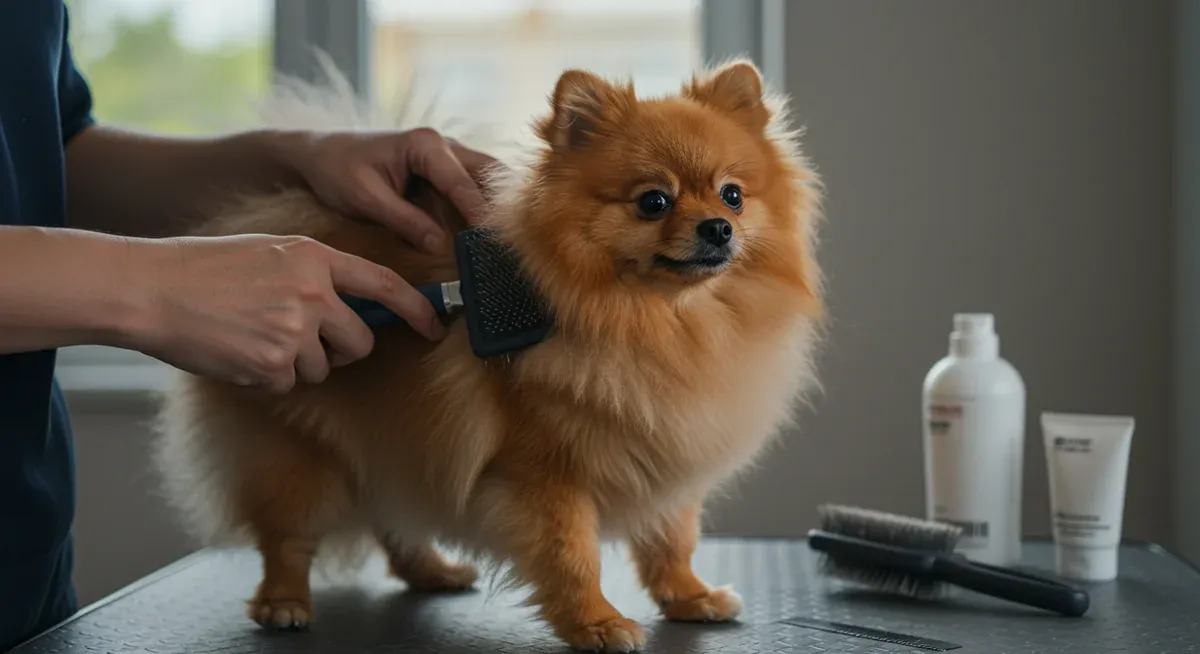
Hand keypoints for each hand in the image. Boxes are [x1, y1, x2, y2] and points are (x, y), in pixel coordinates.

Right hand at [133, 234, 443, 393]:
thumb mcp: (271, 252)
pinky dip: (267, 374)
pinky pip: (288, 381)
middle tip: (308, 340)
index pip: (384, 285)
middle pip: (360, 339)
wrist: (152, 289)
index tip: (434, 325)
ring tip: (255, 336)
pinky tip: (238, 350)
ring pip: (323, 366)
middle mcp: (313, 292)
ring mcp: (294, 329)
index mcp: (314, 258)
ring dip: (296, 362)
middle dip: (343, 348)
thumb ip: (314, 274)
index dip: (417, 308)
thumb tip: (353, 306)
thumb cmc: (205, 269)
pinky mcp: (272, 362)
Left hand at [282, 128, 496, 252]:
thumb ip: (404, 220)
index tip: (494, 240)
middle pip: (488, 172)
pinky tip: (493, 226)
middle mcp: (443, 143)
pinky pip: (474, 181)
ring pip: (486, 174)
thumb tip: (439, 246)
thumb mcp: (366, 199)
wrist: (318, 152)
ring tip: (514, 233)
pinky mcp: (443, 166)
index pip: (462, 183)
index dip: (480, 213)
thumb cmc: (337, 170)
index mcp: (425, 145)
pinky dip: (485, 200)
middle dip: (503, 203)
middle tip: (518, 236)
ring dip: (499, 201)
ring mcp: (446, 152)